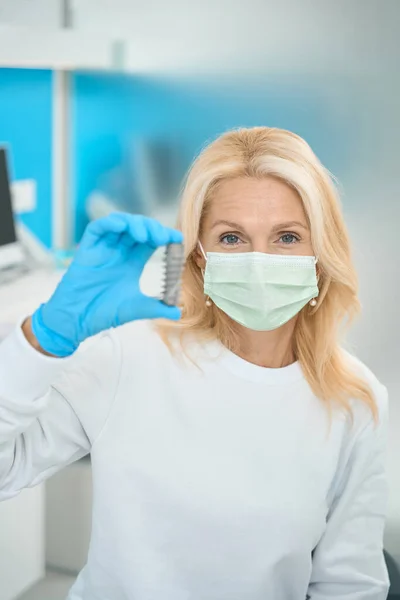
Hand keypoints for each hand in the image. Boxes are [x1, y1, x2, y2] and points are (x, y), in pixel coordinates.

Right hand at [31, 213, 182, 356]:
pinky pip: (97, 228)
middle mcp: (119, 252)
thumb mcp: (138, 308)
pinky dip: (110, 223)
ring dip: (134, 223)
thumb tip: (178, 313)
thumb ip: (158, 308)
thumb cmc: (105, 313)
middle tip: (162, 237)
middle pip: (138, 228)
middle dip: (152, 227)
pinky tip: (122, 227)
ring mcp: (103, 249)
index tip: (178, 238)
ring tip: (145, 236)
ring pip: (120, 223)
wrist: (78, 320)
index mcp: (132, 262)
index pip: (151, 241)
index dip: (164, 235)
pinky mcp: (87, 249)